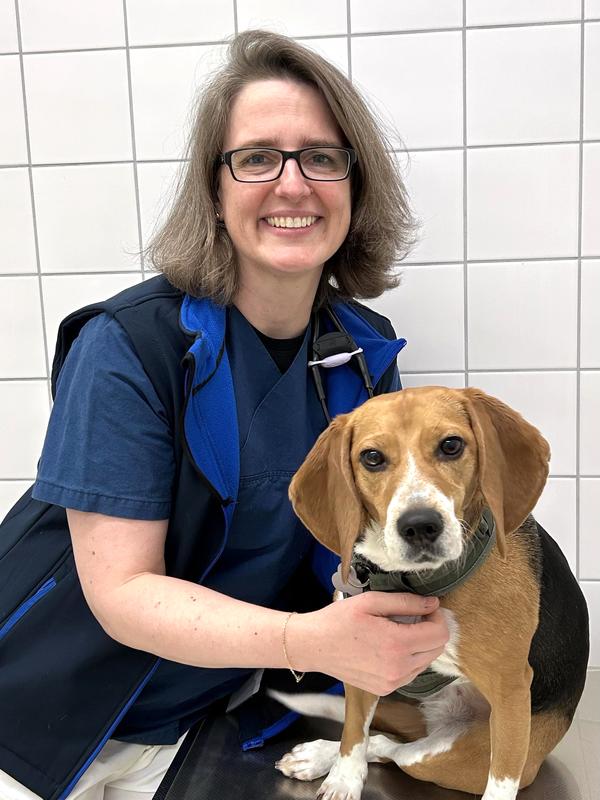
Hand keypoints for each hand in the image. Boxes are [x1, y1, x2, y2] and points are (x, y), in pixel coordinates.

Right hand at [287, 592, 449, 695]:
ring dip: (422, 644)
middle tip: (414, 616)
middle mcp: (399, 668)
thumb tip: (433, 603)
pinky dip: (410, 658)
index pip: (440, 633)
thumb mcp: (371, 601)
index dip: (438, 616)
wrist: (314, 646)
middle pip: (437, 649)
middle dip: (432, 629)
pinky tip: (392, 646)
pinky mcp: (386, 689)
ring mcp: (393, 682)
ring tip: (400, 630)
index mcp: (398, 644)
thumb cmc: (339, 620)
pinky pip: (411, 672)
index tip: (426, 607)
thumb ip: (406, 601)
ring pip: (426, 661)